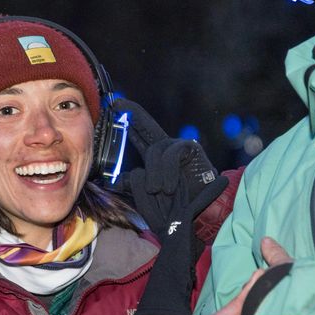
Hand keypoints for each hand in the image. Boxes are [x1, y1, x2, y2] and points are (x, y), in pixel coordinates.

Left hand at [114, 99, 221, 236]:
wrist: (202, 210)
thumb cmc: (175, 204)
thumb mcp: (148, 196)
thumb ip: (133, 185)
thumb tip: (113, 180)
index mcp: (154, 156)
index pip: (139, 134)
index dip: (128, 119)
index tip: (115, 104)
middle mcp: (165, 147)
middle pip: (146, 126)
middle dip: (133, 114)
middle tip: (118, 104)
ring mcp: (178, 146)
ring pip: (154, 150)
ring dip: (153, 172)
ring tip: (155, 190)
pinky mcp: (190, 149)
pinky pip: (171, 155)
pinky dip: (167, 172)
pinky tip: (168, 187)